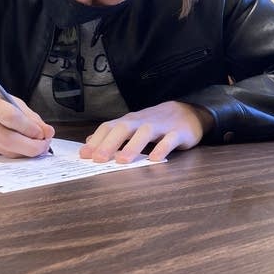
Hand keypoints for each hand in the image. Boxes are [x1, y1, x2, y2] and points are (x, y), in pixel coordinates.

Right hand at [0, 88, 54, 157]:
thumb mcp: (8, 100)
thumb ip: (29, 116)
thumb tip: (47, 133)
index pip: (9, 117)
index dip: (29, 128)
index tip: (43, 133)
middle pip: (7, 140)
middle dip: (31, 147)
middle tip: (45, 146)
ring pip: (6, 151)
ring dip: (26, 151)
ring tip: (36, 145)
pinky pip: (0, 155)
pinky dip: (15, 152)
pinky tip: (21, 147)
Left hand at [79, 101, 213, 163]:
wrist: (189, 112)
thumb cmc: (157, 123)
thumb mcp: (133, 126)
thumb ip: (112, 134)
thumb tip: (89, 142)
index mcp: (130, 121)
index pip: (109, 127)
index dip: (96, 140)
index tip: (84, 155)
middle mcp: (142, 121)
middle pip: (123, 128)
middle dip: (109, 143)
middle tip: (97, 159)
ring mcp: (161, 125)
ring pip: (145, 132)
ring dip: (132, 146)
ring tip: (122, 161)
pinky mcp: (179, 132)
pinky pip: (170, 140)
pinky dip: (162, 148)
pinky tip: (154, 160)